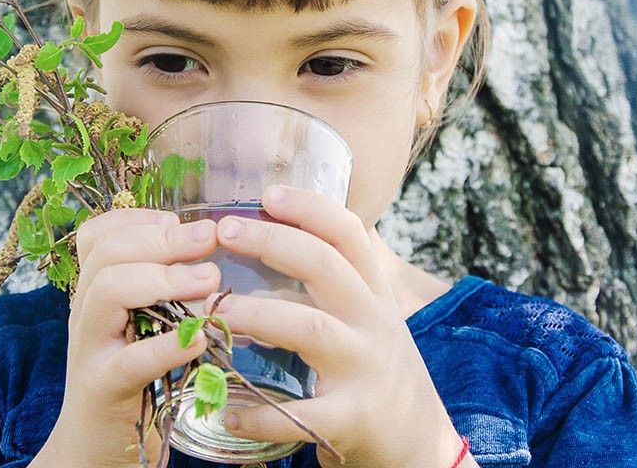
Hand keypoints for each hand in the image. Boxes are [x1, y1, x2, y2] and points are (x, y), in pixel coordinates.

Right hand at [37, 207, 220, 466]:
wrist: (95, 446)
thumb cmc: (131, 376)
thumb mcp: (140, 322)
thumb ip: (159, 285)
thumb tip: (202, 241)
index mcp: (94, 291)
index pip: (98, 235)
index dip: (139, 219)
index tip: (180, 220)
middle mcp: (85, 313)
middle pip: (106, 255)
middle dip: (161, 239)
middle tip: (209, 240)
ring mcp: (90, 350)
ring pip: (108, 292)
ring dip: (162, 279)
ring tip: (208, 282)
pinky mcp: (105, 389)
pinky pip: (131, 360)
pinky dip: (167, 346)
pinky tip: (199, 338)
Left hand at [204, 185, 467, 467]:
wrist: (421, 445)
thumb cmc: (378, 370)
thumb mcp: (369, 316)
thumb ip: (335, 279)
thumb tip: (282, 228)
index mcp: (373, 294)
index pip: (349, 234)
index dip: (310, 208)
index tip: (268, 193)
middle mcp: (372, 323)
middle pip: (326, 267)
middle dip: (273, 243)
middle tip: (224, 232)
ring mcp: (364, 369)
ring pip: (311, 329)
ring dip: (258, 314)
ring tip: (216, 309)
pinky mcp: (352, 419)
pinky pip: (302, 414)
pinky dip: (260, 414)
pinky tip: (226, 410)